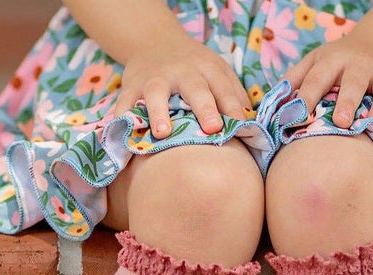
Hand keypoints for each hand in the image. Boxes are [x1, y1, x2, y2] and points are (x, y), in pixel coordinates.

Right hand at [112, 34, 252, 138]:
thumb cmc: (193, 68)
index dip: (232, 106)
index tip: (240, 126)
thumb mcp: (217, 72)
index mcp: (206, 68)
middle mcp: (181, 71)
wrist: (154, 42)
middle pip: (195, 88)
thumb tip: (249, 123)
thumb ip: (233, 95)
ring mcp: (155, 78)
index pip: (223, 87)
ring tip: (162, 133)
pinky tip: (122, 131)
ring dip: (159, 112)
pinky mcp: (132, 86)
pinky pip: (126, 102)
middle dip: (204, 108)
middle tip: (212, 128)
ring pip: (157, 93)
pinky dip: (123, 116)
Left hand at [280, 35, 372, 134]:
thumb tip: (269, 107)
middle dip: (348, 100)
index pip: (317, 78)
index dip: (307, 96)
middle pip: (355, 82)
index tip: (298, 116)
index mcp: (334, 61)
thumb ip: (293, 82)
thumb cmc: (337, 64)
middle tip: (341, 121)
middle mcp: (362, 66)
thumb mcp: (314, 63)